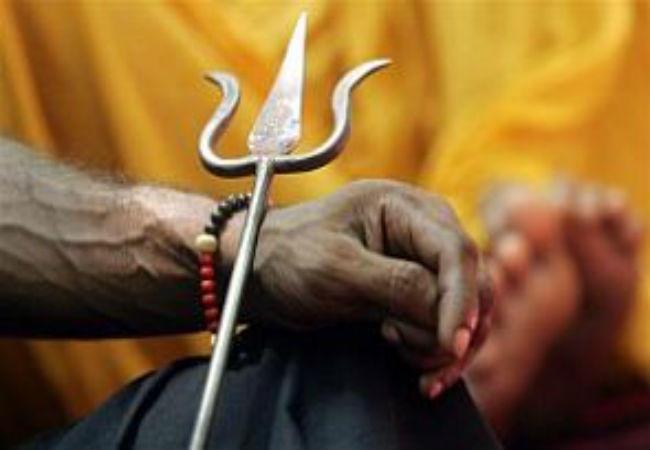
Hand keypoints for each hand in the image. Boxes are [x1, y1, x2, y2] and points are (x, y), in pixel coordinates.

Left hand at [223, 180, 492, 397]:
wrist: (260, 271)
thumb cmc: (288, 256)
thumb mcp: (335, 268)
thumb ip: (394, 284)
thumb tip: (446, 313)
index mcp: (403, 206)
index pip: (455, 251)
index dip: (460, 300)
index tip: (450, 346)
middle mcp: (422, 228)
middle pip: (471, 281)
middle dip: (456, 331)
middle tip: (425, 370)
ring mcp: (420, 259)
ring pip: (464, 307)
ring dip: (444, 346)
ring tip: (406, 360)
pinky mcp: (413, 288)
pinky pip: (443, 321)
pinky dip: (435, 349)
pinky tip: (414, 367)